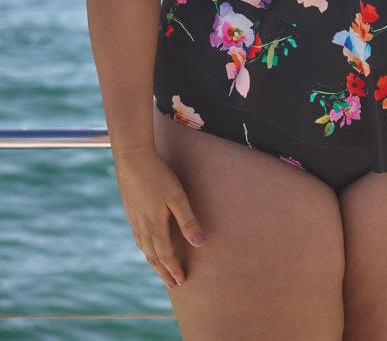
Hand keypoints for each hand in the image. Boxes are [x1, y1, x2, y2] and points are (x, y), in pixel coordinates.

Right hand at [113, 148, 204, 287]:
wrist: (133, 159)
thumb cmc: (158, 176)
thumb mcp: (177, 197)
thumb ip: (188, 221)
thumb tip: (200, 243)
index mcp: (155, 227)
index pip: (166, 255)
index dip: (174, 269)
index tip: (181, 281)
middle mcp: (142, 227)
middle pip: (153, 256)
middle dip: (163, 271)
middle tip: (171, 284)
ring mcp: (134, 219)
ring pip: (143, 247)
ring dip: (152, 261)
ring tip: (159, 268)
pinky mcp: (130, 210)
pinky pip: (137, 237)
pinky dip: (143, 247)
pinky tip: (145, 243)